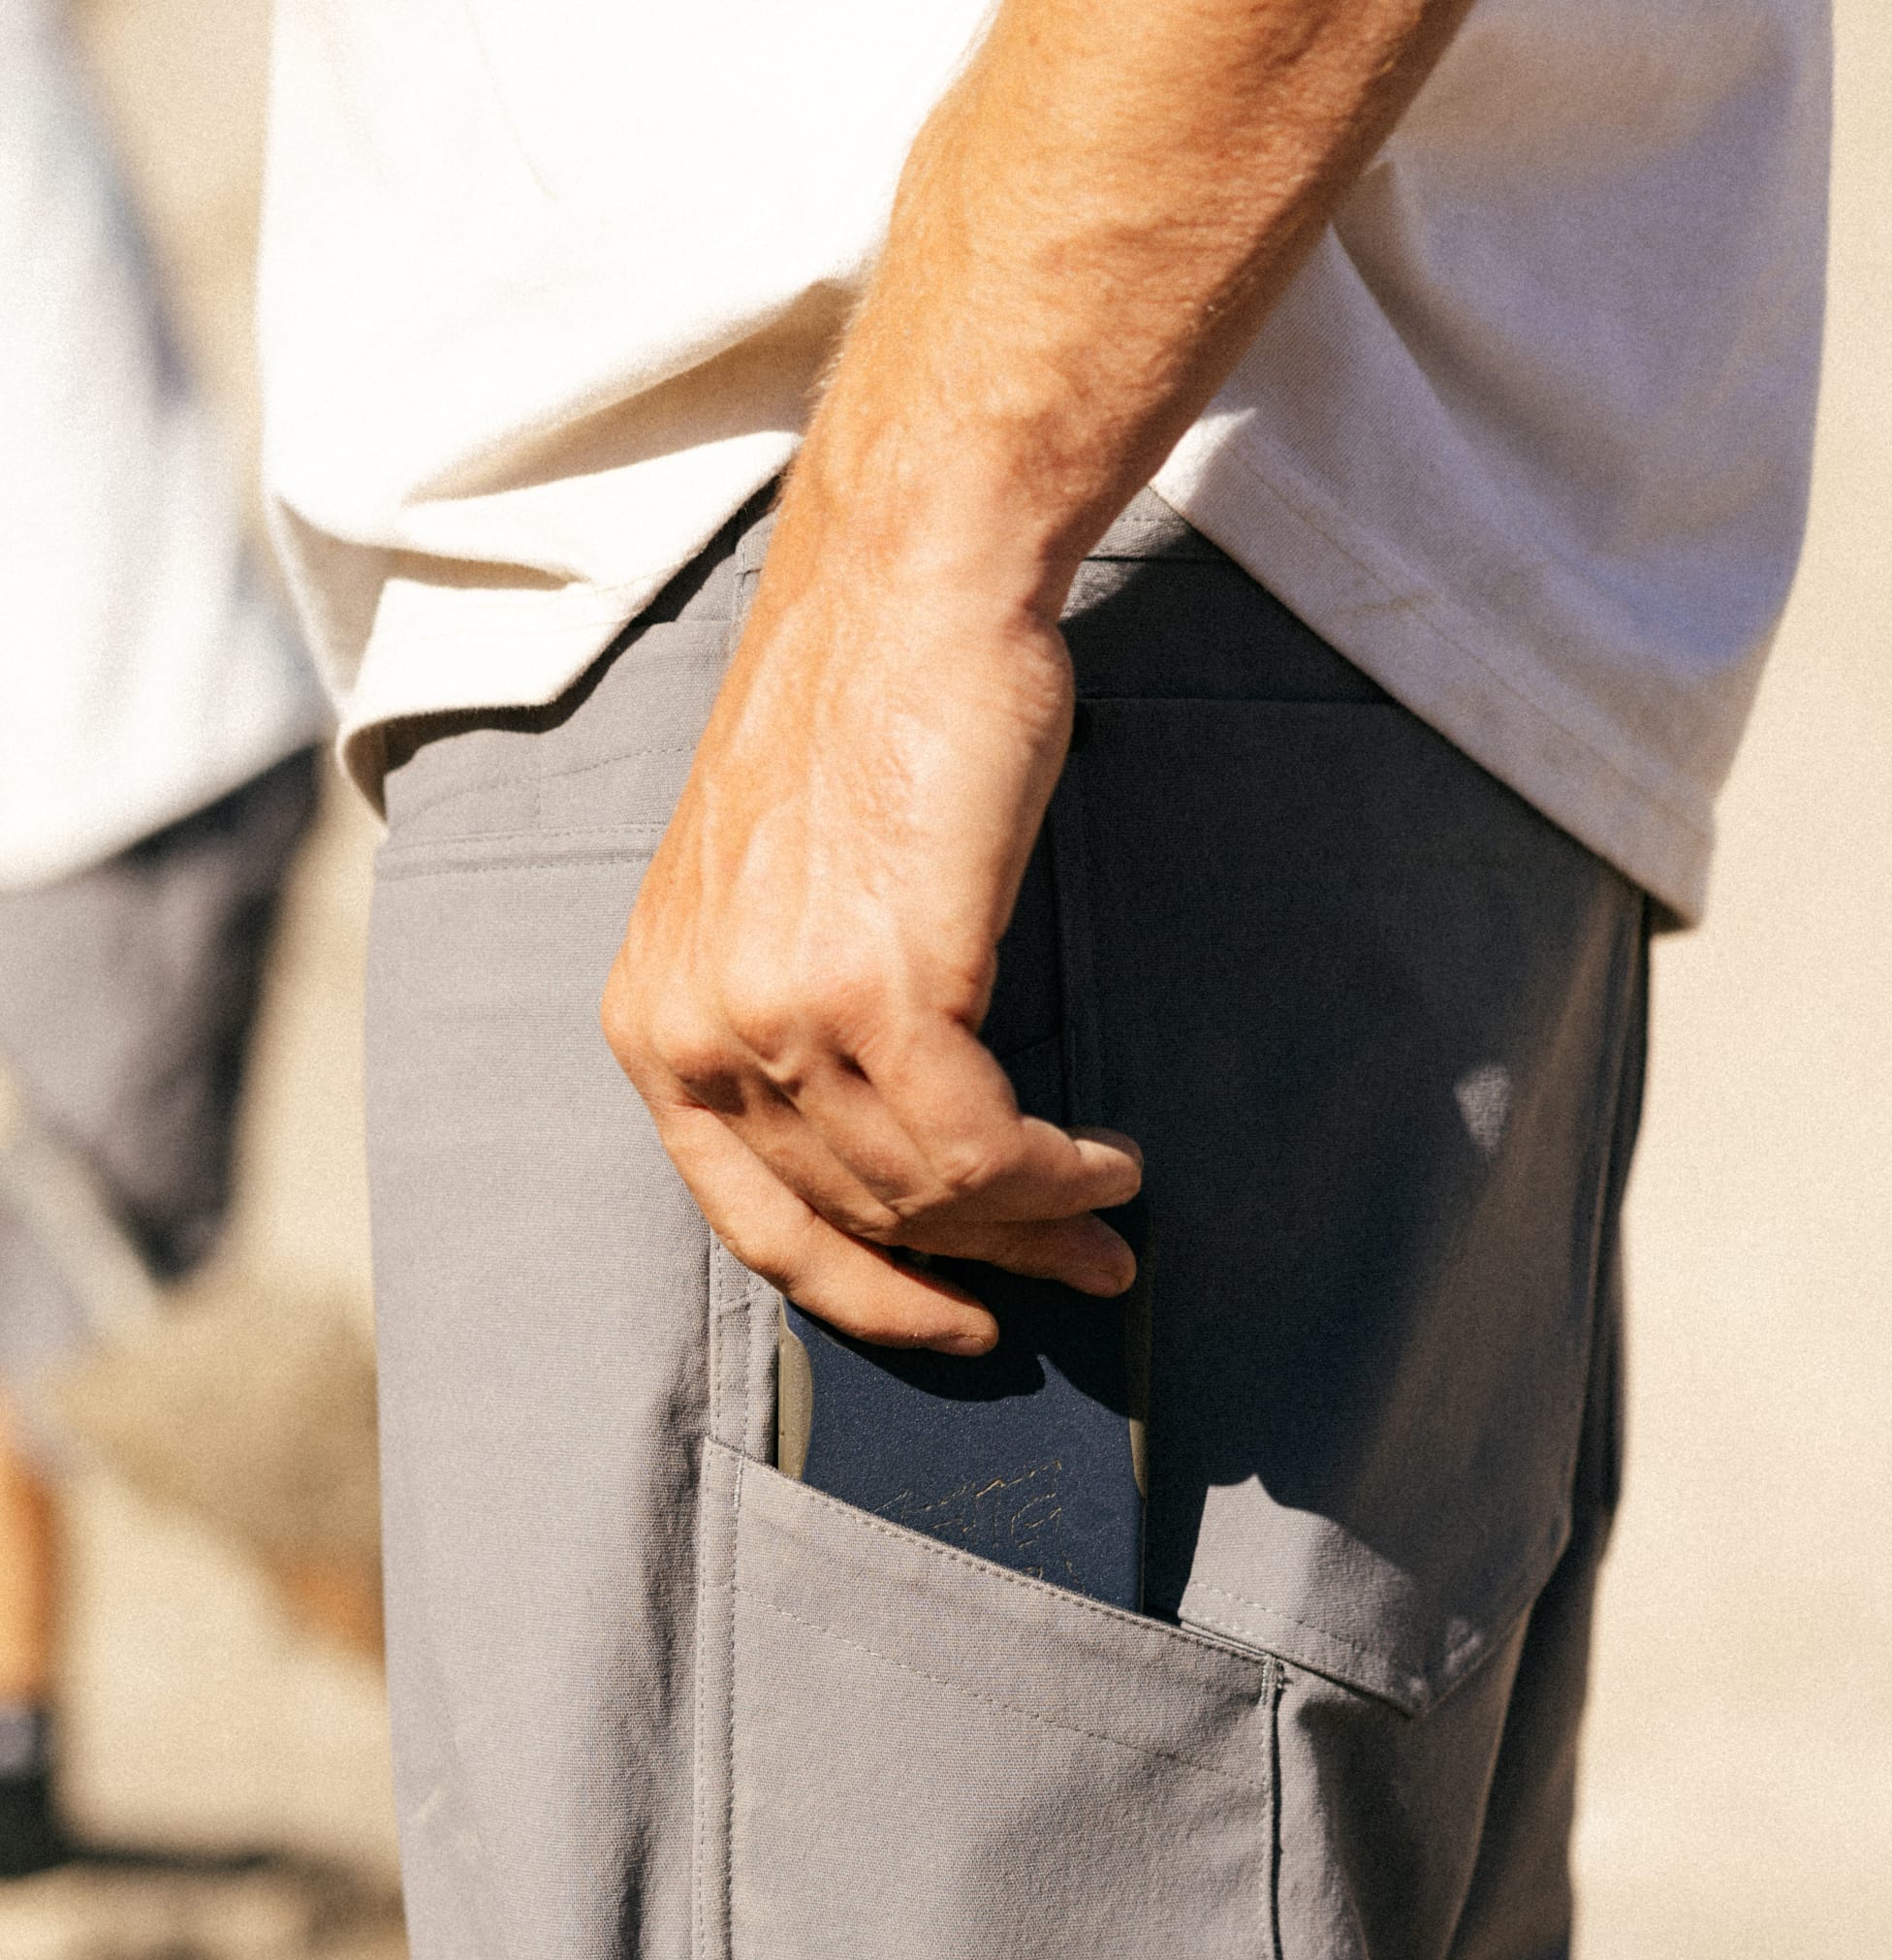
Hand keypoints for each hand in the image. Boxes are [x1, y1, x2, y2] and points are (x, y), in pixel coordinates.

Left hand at [601, 477, 1141, 1355]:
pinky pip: (979, 1145)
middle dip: (982, 1260)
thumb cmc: (869, 717)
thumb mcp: (780, 899)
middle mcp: (695, 1031)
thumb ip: (799, 1027)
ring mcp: (777, 1016)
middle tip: (1082, 1268)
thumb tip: (900, 1147)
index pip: (754, 1220)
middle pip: (857, 1215)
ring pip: (926, 1191)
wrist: (911, 583)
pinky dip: (1053, 1172)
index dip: (864, 1293)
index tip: (952, 1316)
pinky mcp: (875, 989)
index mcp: (655, 1019)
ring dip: (1035, 1219)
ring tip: (1109, 1211)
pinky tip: (1105, 1159)